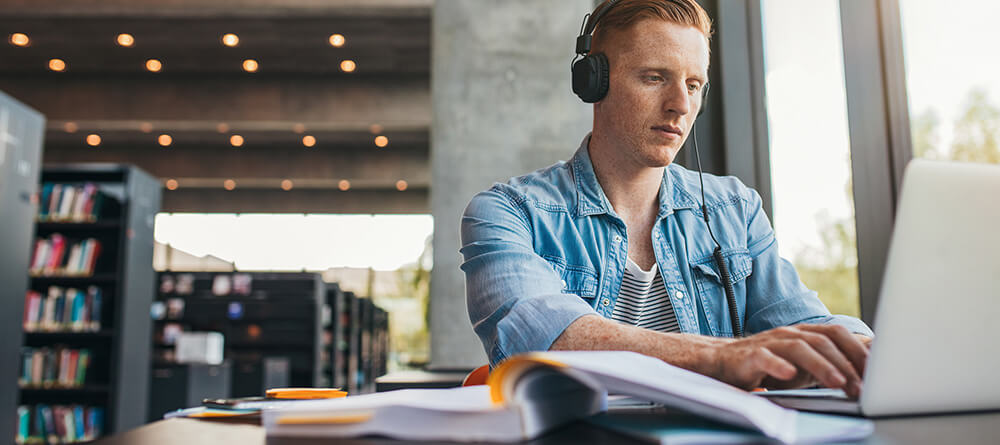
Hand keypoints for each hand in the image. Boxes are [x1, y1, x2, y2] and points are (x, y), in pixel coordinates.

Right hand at [709, 324, 868, 398]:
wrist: (723, 361)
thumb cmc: (768, 364)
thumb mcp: (803, 364)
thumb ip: (829, 363)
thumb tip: (866, 371)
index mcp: (804, 333)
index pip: (837, 334)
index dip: (858, 350)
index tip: (877, 372)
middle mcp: (789, 334)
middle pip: (823, 341)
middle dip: (845, 364)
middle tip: (859, 388)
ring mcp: (769, 343)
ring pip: (799, 347)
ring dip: (821, 365)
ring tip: (837, 383)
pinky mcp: (749, 356)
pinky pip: (765, 357)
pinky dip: (778, 365)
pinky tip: (789, 375)